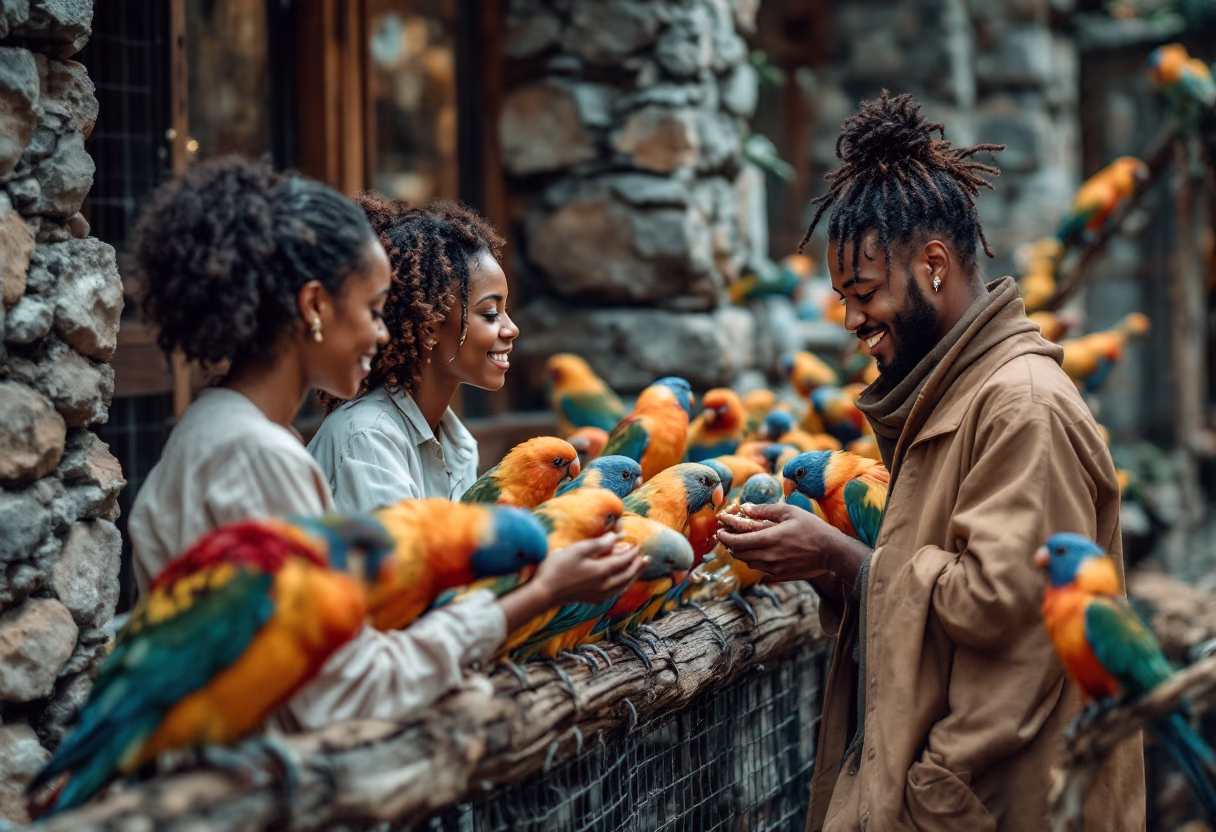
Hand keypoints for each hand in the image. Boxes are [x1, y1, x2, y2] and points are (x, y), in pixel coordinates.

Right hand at [533, 532, 645, 605]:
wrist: (543, 592)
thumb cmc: (558, 567)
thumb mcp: (578, 550)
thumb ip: (600, 543)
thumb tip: (618, 536)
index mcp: (602, 570)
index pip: (623, 560)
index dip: (631, 552)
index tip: (636, 545)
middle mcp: (604, 585)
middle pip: (627, 575)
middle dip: (637, 566)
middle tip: (646, 559)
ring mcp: (598, 594)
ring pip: (622, 586)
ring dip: (632, 578)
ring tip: (637, 571)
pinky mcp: (591, 600)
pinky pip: (613, 594)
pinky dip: (621, 588)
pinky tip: (619, 586)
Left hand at [716, 502, 866, 584]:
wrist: (832, 552)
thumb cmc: (812, 528)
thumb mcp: (789, 512)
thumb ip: (765, 510)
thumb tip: (745, 508)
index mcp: (769, 539)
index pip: (737, 542)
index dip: (725, 538)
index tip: (719, 532)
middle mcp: (769, 557)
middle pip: (739, 555)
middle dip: (730, 546)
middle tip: (727, 538)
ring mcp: (775, 569)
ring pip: (749, 563)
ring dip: (743, 554)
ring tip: (744, 544)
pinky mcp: (781, 576)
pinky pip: (762, 570)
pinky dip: (757, 562)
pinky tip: (762, 554)